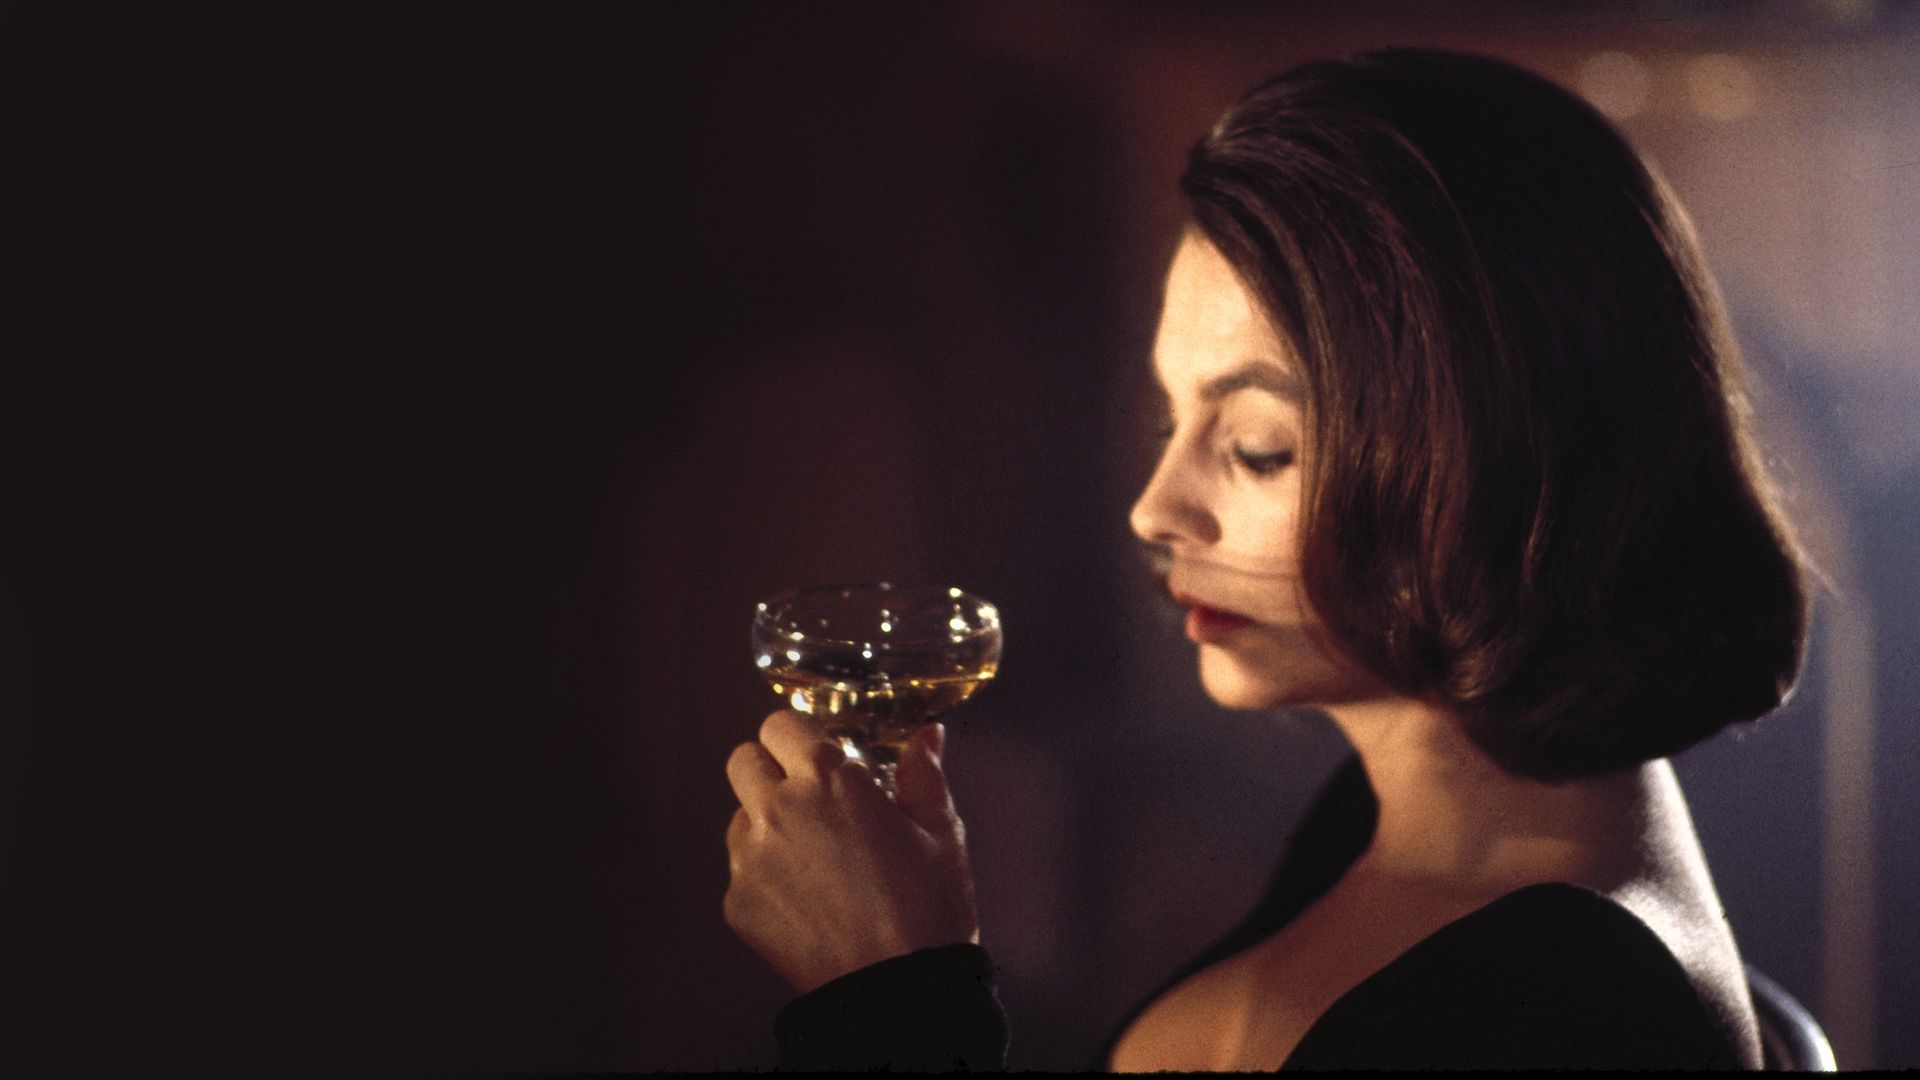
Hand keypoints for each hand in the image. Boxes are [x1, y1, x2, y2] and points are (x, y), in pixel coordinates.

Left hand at [724, 709, 979, 993]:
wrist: (897, 992)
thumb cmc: (928, 911)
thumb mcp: (941, 834)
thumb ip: (924, 774)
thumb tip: (927, 735)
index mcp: (830, 779)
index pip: (781, 724)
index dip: (799, 737)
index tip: (819, 756)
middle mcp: (780, 808)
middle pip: (743, 759)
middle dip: (770, 769)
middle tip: (807, 797)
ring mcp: (751, 856)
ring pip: (739, 815)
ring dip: (765, 822)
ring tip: (813, 857)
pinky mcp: (737, 901)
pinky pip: (740, 869)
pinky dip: (764, 875)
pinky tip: (807, 899)